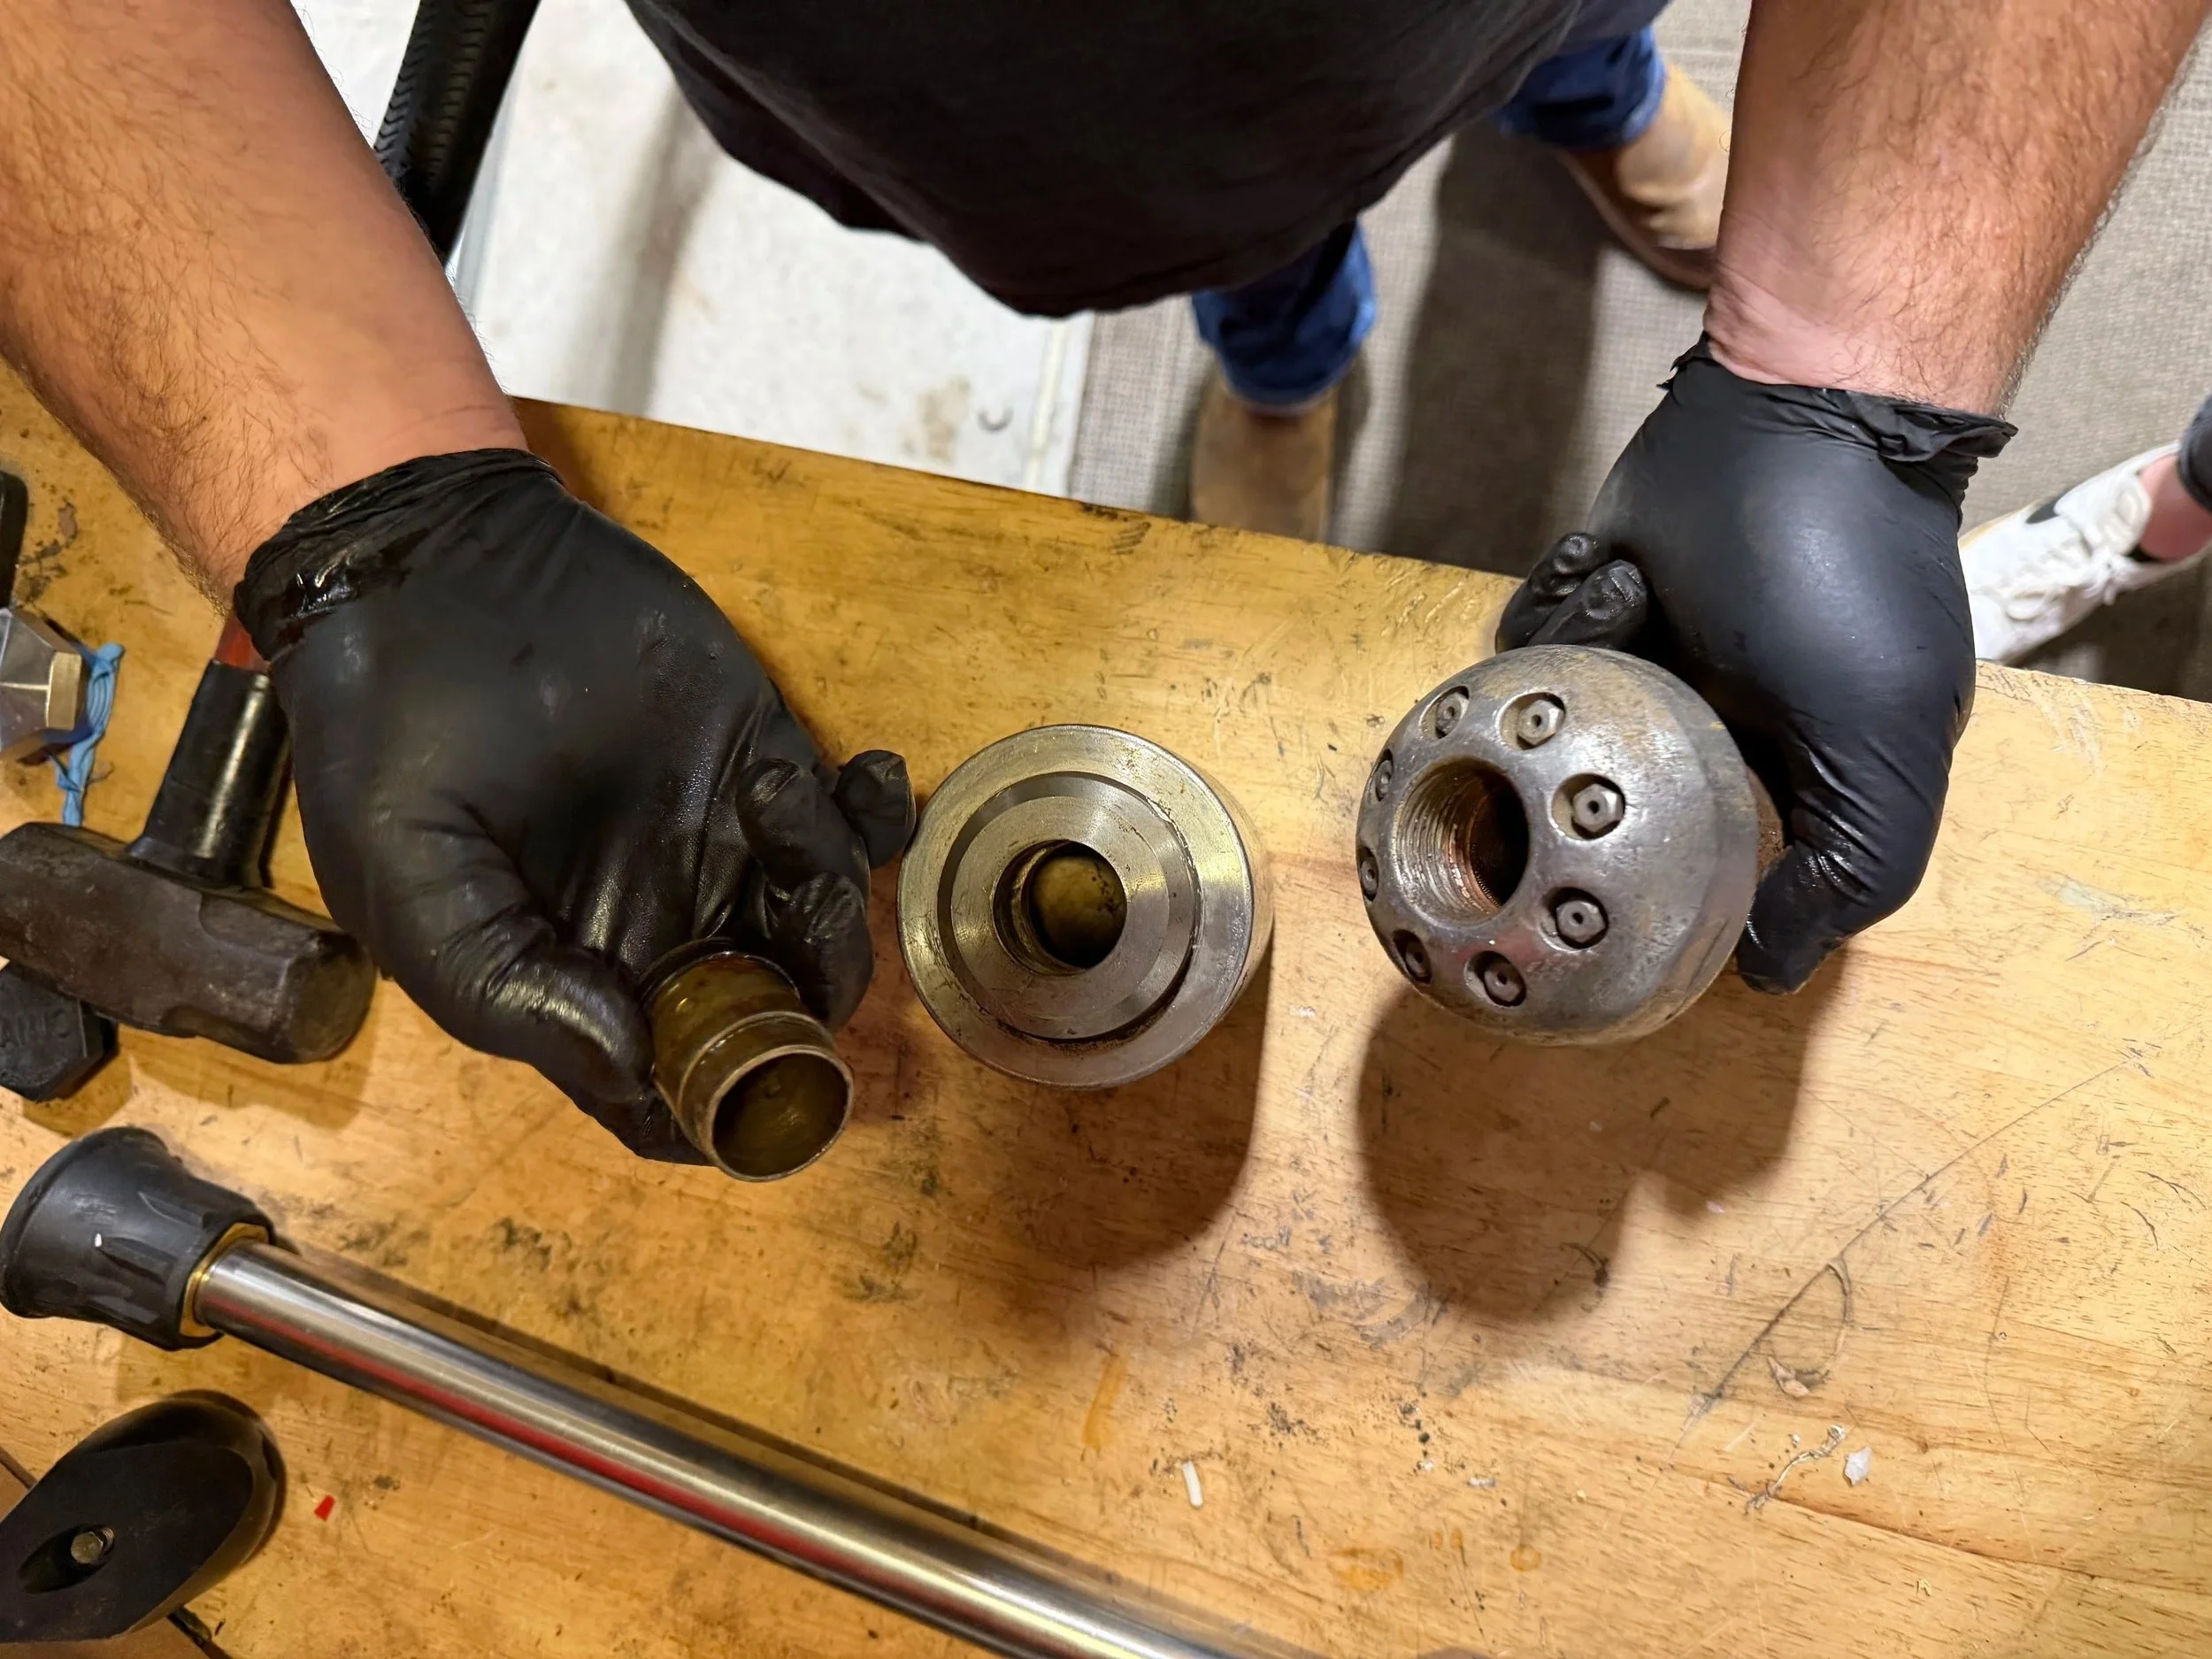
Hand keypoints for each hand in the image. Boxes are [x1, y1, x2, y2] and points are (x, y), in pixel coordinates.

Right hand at [235, 450, 912, 1158]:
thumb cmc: (394, 745)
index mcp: (578, 984)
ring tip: (776, 800)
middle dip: (808, 997)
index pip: (671, 1095)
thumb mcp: (408, 888)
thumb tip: (628, 1062)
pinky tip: (861, 776)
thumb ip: (508, 990)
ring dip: (835, 898)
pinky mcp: (761, 759)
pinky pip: (849, 823)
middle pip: (774, 1019)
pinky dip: (874, 818)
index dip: (720, 1110)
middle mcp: (662, 930)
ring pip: (821, 929)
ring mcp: (720, 847)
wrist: (428, 571)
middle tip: (789, 916)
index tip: (751, 1074)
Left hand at [1498, 340, 2011, 991]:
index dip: (1654, 878)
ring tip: (1641, 592)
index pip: (1700, 874)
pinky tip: (1614, 564)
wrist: (1792, 415)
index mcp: (1790, 780)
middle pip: (1595, 799)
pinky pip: (1527, 646)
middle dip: (1592, 751)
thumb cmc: (1840, 588)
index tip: (1619, 856)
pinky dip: (1561, 603)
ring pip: (1551, 720)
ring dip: (1583, 652)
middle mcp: (1711, 730)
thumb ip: (1850, 874)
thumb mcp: (1884, 750)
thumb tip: (1766, 975)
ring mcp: (1644, 664)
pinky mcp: (1587, 605)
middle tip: (1619, 693)